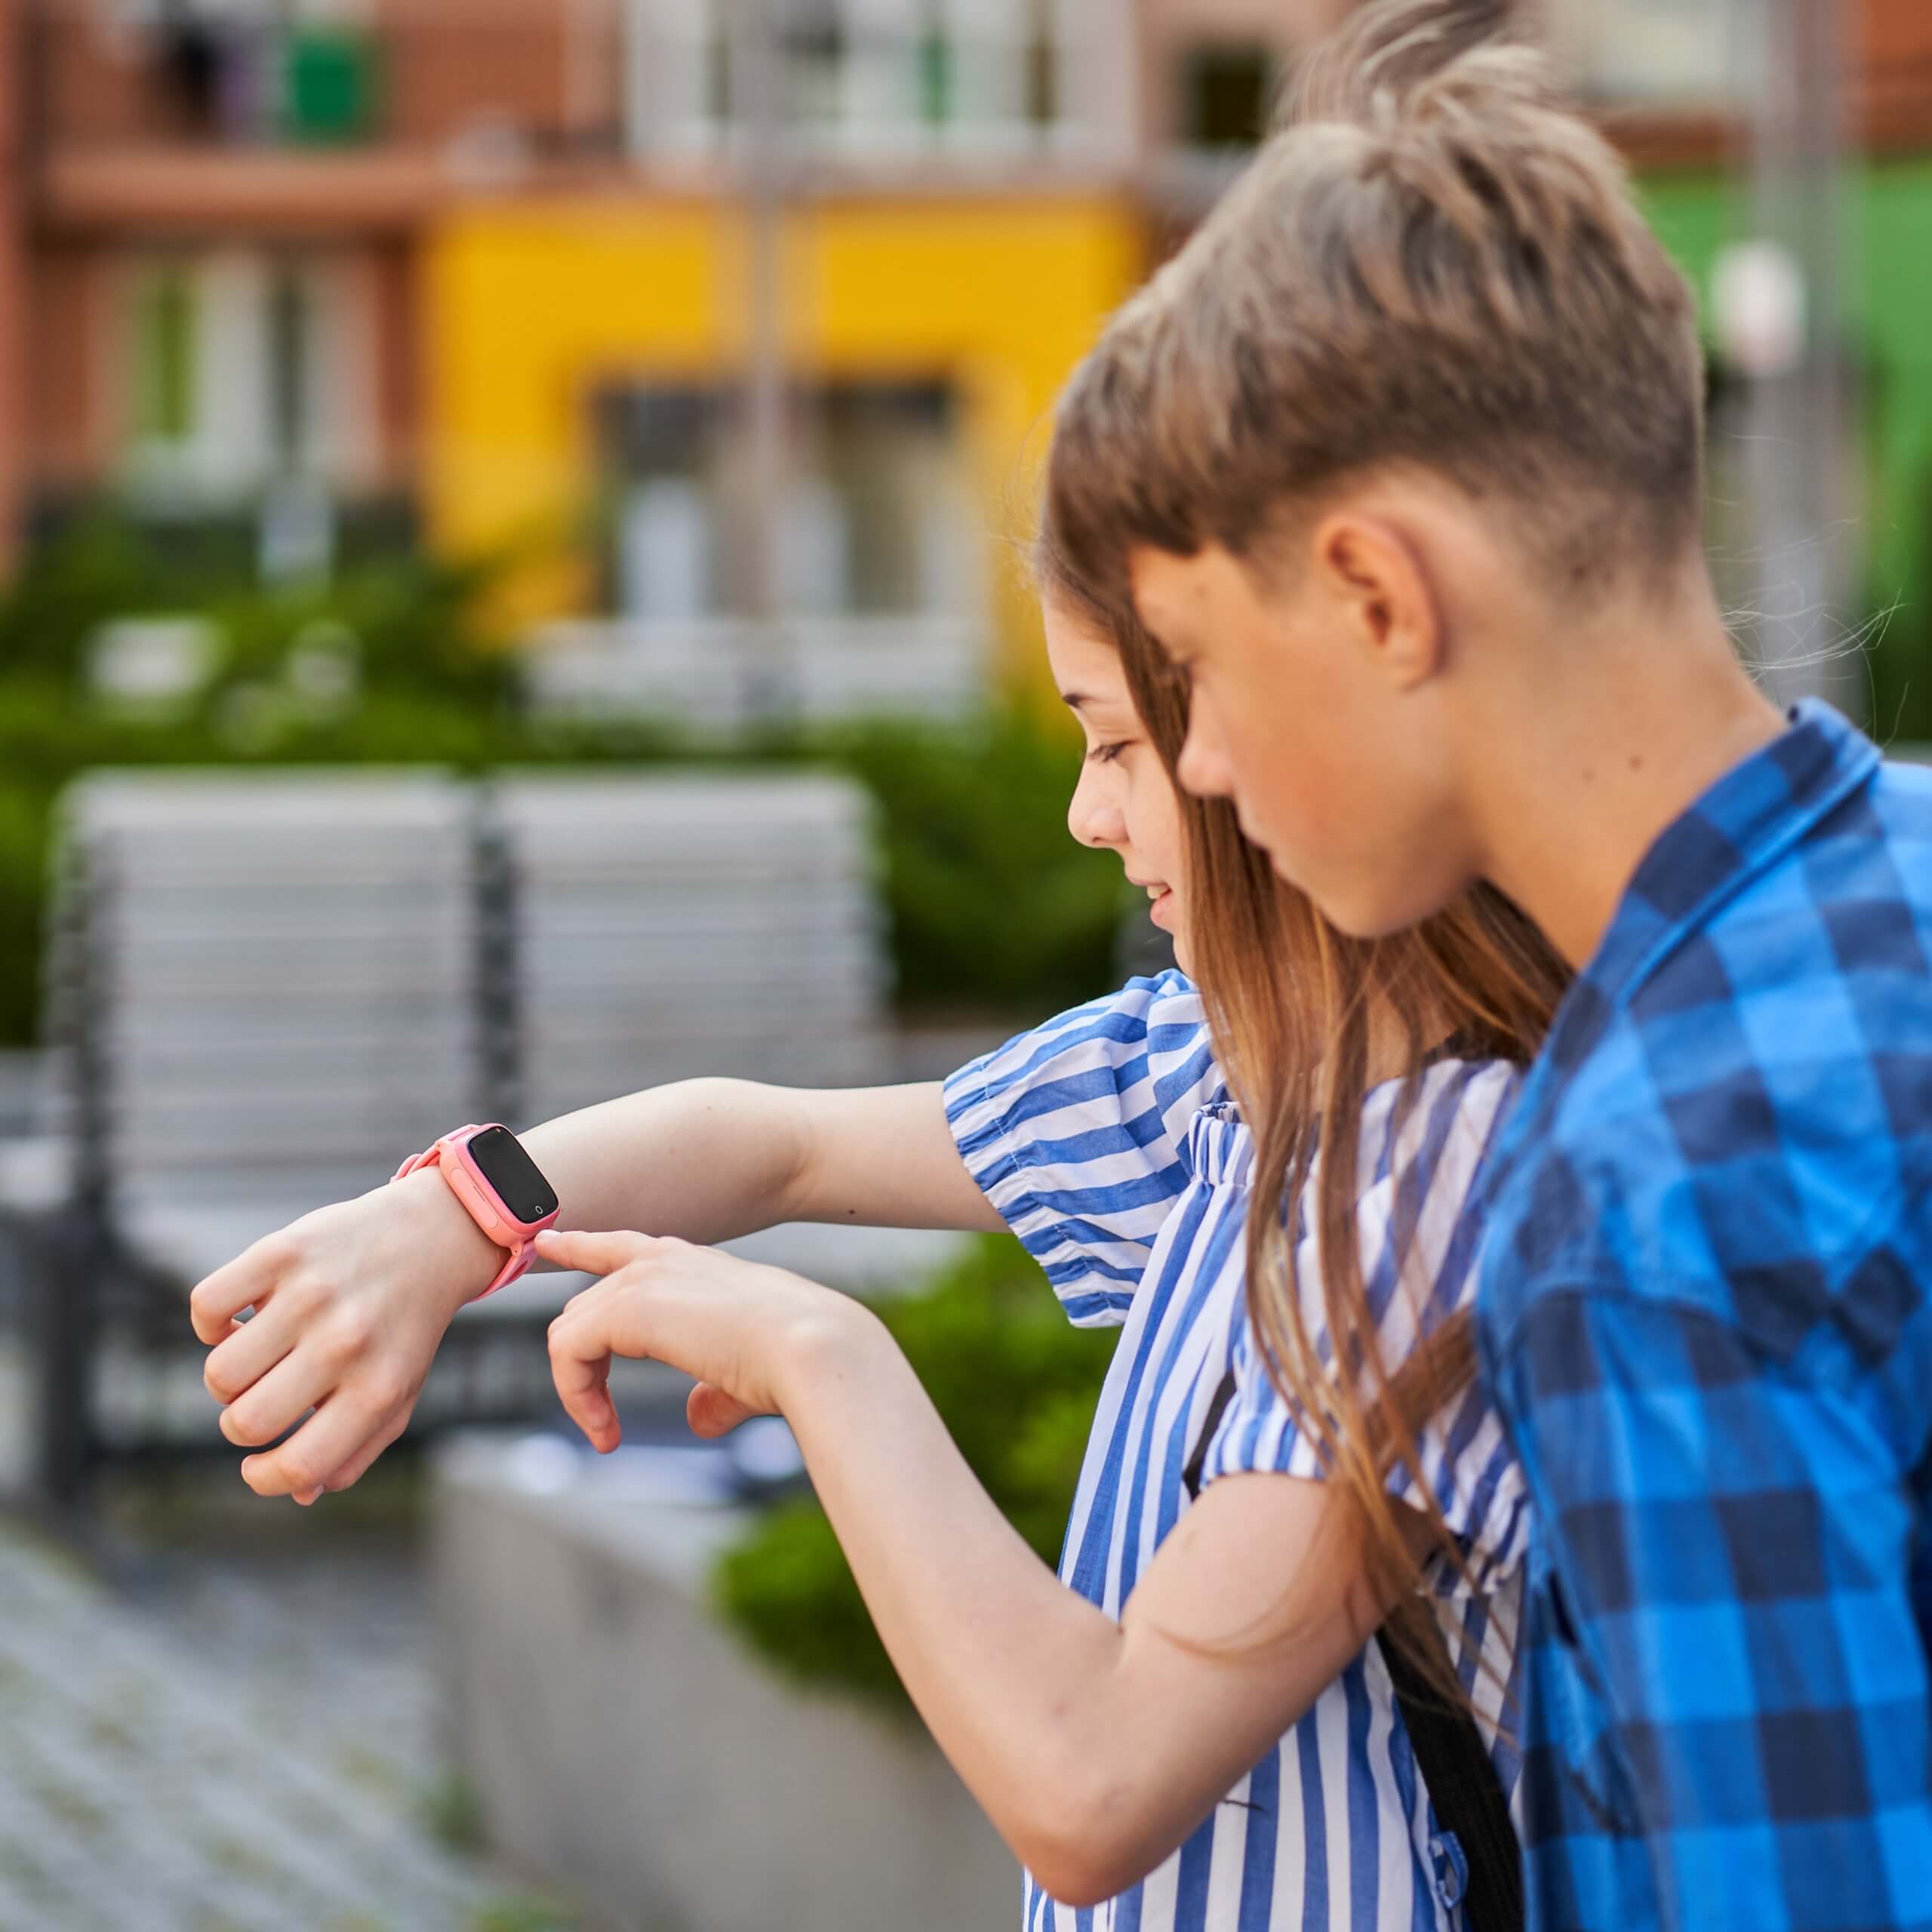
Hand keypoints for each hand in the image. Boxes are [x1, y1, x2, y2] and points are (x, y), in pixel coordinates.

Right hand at [191, 1170, 504, 1502]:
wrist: (428, 1238)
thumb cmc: (402, 1331)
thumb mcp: (396, 1395)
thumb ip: (353, 1453)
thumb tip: (298, 1493)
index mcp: (377, 1389)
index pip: (300, 1467)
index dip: (264, 1479)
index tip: (256, 1467)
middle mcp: (345, 1344)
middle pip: (246, 1422)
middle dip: (240, 1424)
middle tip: (263, 1398)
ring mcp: (312, 1295)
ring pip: (220, 1372)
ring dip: (227, 1376)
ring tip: (259, 1357)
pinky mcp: (282, 1251)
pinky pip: (207, 1306)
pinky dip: (211, 1323)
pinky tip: (241, 1320)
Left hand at [536, 1228, 866, 1452]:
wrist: (812, 1349)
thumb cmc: (794, 1362)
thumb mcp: (744, 1374)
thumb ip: (713, 1392)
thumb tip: (697, 1418)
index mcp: (693, 1264)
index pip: (621, 1247)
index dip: (580, 1246)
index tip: (548, 1241)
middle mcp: (663, 1261)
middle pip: (584, 1306)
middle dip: (581, 1363)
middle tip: (603, 1422)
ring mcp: (642, 1280)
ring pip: (570, 1331)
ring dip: (580, 1388)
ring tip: (606, 1432)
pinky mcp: (625, 1308)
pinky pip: (567, 1351)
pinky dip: (576, 1396)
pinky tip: (604, 1430)